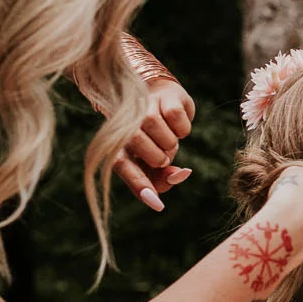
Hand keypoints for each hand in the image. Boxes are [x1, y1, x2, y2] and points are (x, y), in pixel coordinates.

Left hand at [115, 76, 195, 212]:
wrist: (162, 98)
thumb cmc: (156, 138)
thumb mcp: (158, 163)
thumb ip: (164, 178)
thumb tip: (181, 174)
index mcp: (119, 147)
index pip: (124, 168)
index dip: (140, 186)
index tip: (158, 204)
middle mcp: (126, 127)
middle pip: (146, 151)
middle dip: (162, 159)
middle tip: (165, 154)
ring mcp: (144, 109)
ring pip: (163, 135)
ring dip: (172, 144)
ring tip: (170, 139)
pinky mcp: (164, 97)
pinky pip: (177, 120)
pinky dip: (183, 129)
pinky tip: (177, 125)